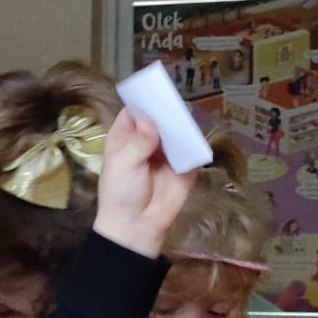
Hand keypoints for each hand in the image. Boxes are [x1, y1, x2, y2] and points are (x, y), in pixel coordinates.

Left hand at [91, 109, 193, 256]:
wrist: (137, 226)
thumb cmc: (121, 193)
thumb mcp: (123, 165)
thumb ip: (138, 142)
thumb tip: (151, 122)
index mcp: (125, 138)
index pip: (134, 112)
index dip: (143, 102)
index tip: (153, 91)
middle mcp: (147, 141)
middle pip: (159, 118)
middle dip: (166, 111)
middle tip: (174, 102)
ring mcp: (167, 153)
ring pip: (177, 132)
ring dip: (181, 125)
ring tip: (185, 115)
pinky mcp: (185, 166)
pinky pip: (192, 150)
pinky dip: (194, 143)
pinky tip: (195, 136)